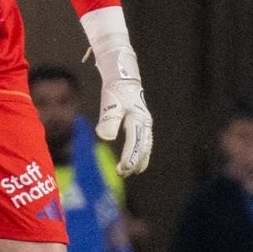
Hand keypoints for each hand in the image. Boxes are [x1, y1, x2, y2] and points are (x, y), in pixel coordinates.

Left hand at [95, 44, 152, 175]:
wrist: (123, 77)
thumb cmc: (115, 91)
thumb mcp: (110, 104)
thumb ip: (109, 121)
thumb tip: (106, 138)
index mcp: (138, 120)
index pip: (134, 143)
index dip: (129, 158)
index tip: (122, 170)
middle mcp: (145, 123)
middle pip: (142, 147)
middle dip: (134, 162)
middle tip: (123, 174)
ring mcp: (145, 123)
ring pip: (145, 146)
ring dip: (139, 159)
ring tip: (132, 172)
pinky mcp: (142, 123)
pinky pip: (145, 142)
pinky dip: (142, 153)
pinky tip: (138, 161)